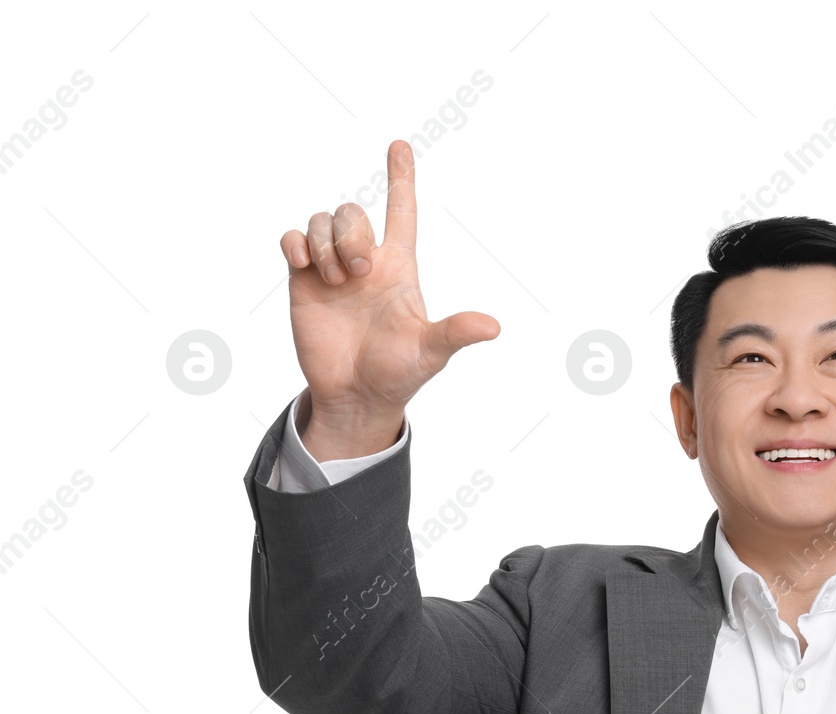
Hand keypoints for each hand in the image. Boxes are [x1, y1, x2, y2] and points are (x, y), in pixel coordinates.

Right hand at [278, 140, 499, 457]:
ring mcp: (332, 269)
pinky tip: (304, 263)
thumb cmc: (398, 372)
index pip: (402, 211)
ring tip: (335, 283)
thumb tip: (493, 327)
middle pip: (352, 213)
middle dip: (351, 233)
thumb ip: (456, 333)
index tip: (400, 145)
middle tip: (357, 273)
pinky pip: (292, 240)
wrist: (355, 395)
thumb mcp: (430, 352)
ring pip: (321, 221)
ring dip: (325, 243)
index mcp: (399, 268)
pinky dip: (295, 243)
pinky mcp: (303, 281)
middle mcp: (365, 261)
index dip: (401, 178)